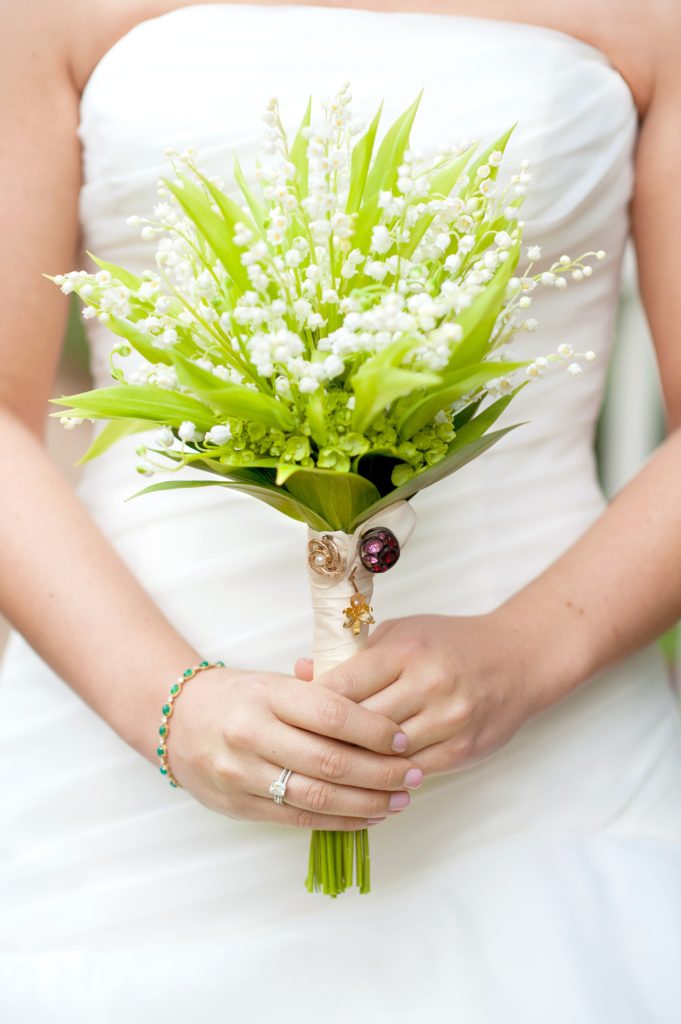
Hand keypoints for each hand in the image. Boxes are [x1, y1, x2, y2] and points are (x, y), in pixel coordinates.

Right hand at [168, 665, 423, 830]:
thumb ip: (321, 696)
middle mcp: (251, 734)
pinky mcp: (239, 806)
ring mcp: (241, 774)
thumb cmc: (239, 697)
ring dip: (366, 803)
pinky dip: (340, 820)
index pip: (331, 714)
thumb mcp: (275, 683)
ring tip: (400, 800)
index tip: (403, 738)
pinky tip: (368, 816)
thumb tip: (382, 712)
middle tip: (413, 774)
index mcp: (266, 695)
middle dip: (380, 772)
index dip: (373, 730)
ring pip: (316, 796)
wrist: (175, 720)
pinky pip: (298, 818)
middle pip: (329, 761)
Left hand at [294, 612, 541, 776]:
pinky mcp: (461, 750)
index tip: (292, 717)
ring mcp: (447, 720)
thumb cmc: (447, 644)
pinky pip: (410, 772)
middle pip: (359, 724)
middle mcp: (427, 684)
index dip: (311, 706)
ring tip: (325, 768)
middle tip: (297, 750)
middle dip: (325, 739)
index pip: (343, 685)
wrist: (515, 661)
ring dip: (353, 764)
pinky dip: (384, 777)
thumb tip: (299, 672)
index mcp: (405, 651)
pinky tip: (364, 778)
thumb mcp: (399, 634)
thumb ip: (352, 656)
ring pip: (382, 755)